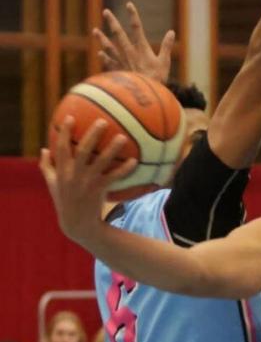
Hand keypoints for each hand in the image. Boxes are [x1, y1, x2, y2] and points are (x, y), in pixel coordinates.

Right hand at [39, 117, 136, 243]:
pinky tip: (134, 161)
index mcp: (61, 171)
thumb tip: (44, 149)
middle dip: (92, 134)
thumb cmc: (64, 200)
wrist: (76, 223)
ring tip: (123, 136)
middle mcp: (74, 174)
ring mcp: (87, 182)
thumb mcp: (52, 184)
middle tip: (103, 121)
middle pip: (83, 150)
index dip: (64, 132)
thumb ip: (47, 166)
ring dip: (112, 149)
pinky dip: (124, 169)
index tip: (70, 117)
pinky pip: (114, 177)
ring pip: (101, 162)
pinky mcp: (99, 190)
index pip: (61, 147)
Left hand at [93, 2, 173, 82]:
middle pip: (119, 34)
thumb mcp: (165, 62)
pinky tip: (100, 53)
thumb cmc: (157, 79)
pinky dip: (104, 58)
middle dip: (112, 22)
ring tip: (95, 31)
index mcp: (142, 48)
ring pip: (109, 47)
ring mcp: (121, 62)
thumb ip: (167, 46)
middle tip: (106, 12)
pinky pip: (109, 63)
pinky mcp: (118, 72)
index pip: (137, 28)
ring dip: (102, 38)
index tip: (129, 4)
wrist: (143, 96)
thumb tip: (171, 32)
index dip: (133, 15)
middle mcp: (129, 52)